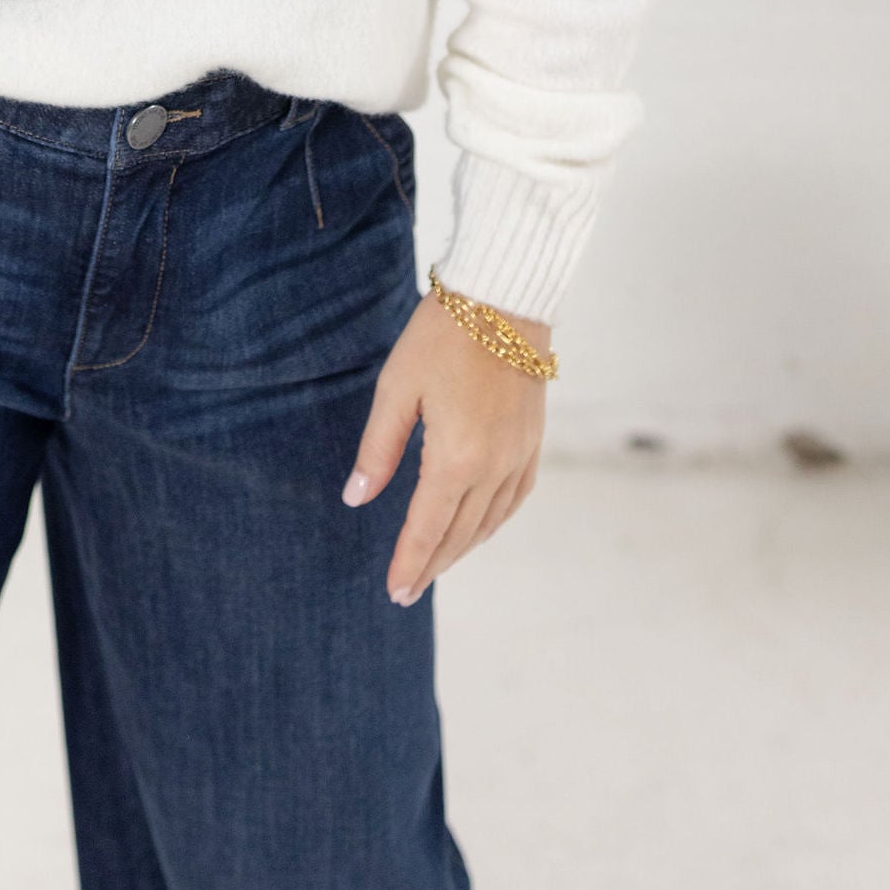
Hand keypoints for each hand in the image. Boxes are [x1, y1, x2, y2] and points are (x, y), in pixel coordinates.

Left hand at [343, 285, 549, 603]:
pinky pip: (515, 498)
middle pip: (459, 534)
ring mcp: (520, 456)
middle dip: (431, 565)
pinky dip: (494, 522)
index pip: (427, 529)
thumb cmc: (443, 336)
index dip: (408, 563)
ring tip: (436, 564)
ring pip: (489, 522)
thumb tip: (355, 498)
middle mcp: (494, 467)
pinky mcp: (534, 441)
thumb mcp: (397, 388)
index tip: (394, 592)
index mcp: (456, 458)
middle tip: (408, 590)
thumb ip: (378, 450)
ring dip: (462, 549)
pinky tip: (480, 526)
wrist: (504, 297)